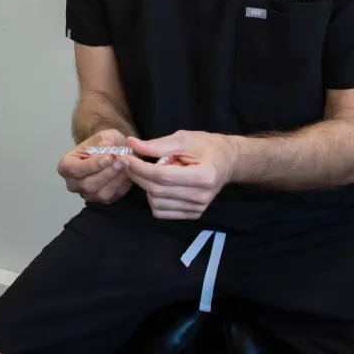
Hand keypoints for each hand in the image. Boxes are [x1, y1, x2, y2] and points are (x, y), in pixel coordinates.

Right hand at [57, 129, 132, 203]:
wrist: (111, 151)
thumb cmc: (102, 143)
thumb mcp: (102, 136)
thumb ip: (104, 141)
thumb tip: (107, 147)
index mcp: (66, 166)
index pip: (75, 169)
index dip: (92, 165)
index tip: (108, 158)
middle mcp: (73, 183)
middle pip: (88, 184)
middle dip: (106, 173)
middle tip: (121, 161)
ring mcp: (87, 194)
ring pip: (101, 193)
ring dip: (115, 180)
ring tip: (126, 166)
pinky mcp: (102, 200)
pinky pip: (112, 197)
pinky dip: (122, 185)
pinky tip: (129, 173)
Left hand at [123, 132, 237, 219]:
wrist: (227, 162)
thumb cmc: (206, 146)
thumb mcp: (184, 139)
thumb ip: (157, 145)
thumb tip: (132, 144)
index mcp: (203, 176)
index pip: (163, 176)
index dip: (140, 168)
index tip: (125, 157)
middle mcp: (201, 196)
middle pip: (157, 191)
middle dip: (137, 175)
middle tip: (129, 161)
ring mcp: (198, 208)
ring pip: (156, 203)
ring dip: (146, 186)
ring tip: (155, 171)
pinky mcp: (193, 214)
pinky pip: (162, 212)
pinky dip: (154, 198)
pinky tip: (160, 184)